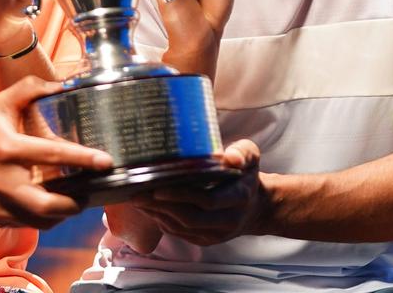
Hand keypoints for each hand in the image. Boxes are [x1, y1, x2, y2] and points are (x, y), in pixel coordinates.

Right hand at [0, 76, 112, 227]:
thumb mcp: (1, 102)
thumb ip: (30, 88)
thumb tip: (64, 86)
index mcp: (7, 149)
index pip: (50, 155)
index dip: (81, 159)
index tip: (105, 162)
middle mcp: (3, 180)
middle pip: (46, 204)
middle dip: (75, 203)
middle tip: (90, 192)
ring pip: (41, 221)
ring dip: (64, 213)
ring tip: (76, 199)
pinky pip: (30, 225)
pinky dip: (47, 219)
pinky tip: (55, 205)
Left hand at [130, 139, 264, 245]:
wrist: (256, 207)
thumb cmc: (247, 174)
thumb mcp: (250, 156)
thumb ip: (242, 152)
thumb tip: (229, 156)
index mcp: (239, 197)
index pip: (207, 200)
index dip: (181, 196)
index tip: (158, 187)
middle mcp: (228, 220)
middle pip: (189, 218)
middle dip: (160, 207)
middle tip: (136, 194)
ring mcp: (216, 234)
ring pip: (181, 228)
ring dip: (157, 215)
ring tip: (136, 199)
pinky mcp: (206, 240)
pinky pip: (180, 234)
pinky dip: (162, 221)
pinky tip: (148, 208)